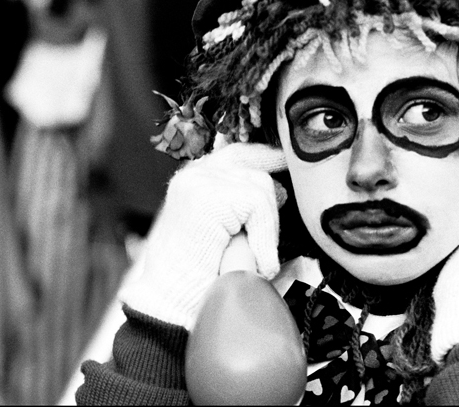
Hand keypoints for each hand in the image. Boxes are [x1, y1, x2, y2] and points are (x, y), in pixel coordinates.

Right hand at [119, 143, 286, 329]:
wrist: (173, 305)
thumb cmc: (201, 276)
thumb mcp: (230, 232)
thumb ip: (247, 206)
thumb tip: (282, 188)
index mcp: (197, 178)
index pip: (240, 153)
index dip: (267, 157)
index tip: (285, 163)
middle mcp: (194, 174)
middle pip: (255, 169)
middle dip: (270, 208)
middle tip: (265, 249)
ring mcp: (198, 181)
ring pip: (261, 188)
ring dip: (267, 230)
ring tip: (258, 262)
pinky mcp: (207, 195)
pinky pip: (257, 206)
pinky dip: (264, 238)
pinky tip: (259, 263)